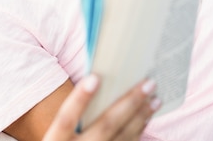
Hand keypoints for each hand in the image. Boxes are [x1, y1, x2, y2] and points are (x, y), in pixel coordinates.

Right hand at [43, 75, 160, 140]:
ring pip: (122, 138)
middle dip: (129, 103)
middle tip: (148, 83)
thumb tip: (99, 82)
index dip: (80, 99)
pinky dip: (138, 131)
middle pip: (105, 126)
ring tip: (155, 99)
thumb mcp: (57, 135)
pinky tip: (146, 118)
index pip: (66, 118)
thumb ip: (72, 115)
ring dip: (141, 117)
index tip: (95, 77)